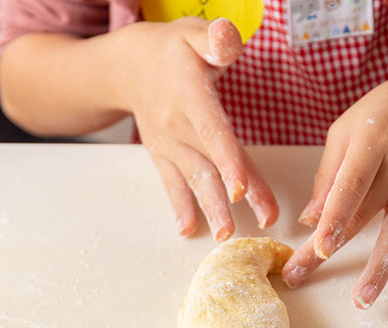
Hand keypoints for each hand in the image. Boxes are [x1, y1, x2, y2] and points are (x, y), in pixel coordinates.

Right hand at [118, 18, 278, 239]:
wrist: (128, 66)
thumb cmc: (172, 49)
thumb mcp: (193, 32)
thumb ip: (214, 39)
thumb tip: (229, 41)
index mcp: (189, 94)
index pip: (212, 131)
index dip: (228, 160)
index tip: (241, 188)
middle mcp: (176, 124)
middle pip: (210, 163)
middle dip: (233, 195)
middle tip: (259, 221)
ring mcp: (168, 144)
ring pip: (194, 179)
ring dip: (211, 209)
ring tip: (227, 235)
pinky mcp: (163, 156)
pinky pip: (172, 184)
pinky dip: (179, 207)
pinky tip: (188, 229)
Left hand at [281, 66, 387, 307]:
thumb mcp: (350, 126)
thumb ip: (329, 173)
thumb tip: (310, 219)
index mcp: (375, 140)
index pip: (351, 184)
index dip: (334, 216)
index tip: (319, 245)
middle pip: (364, 215)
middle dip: (330, 249)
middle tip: (301, 276)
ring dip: (381, 268)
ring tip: (363, 299)